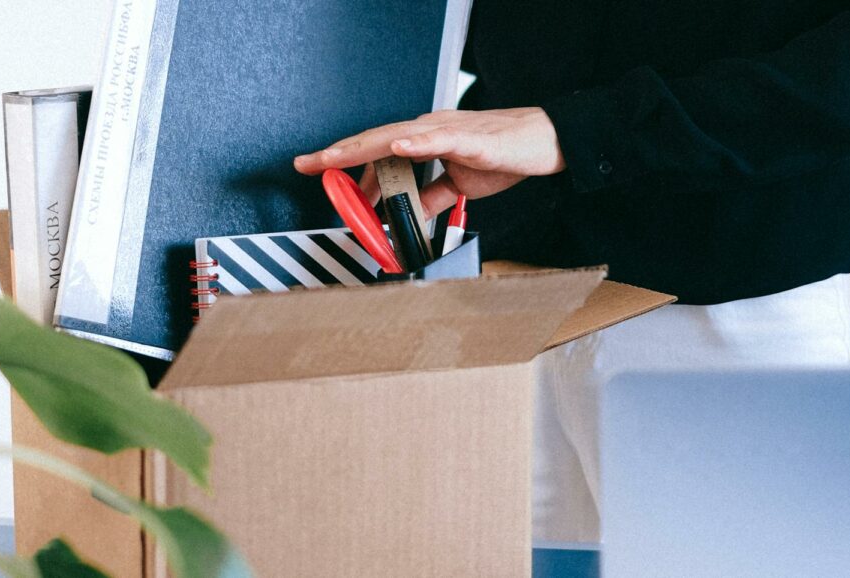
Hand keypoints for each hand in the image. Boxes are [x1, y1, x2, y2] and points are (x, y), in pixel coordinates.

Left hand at [293, 107, 566, 217]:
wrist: (544, 141)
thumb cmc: (504, 154)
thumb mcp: (459, 184)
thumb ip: (431, 197)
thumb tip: (406, 213)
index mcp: (424, 141)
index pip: (376, 150)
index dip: (344, 160)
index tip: (315, 170)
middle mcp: (428, 130)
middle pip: (373, 141)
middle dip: (337, 154)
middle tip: (305, 164)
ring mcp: (446, 131)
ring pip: (394, 136)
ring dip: (362, 148)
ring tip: (332, 158)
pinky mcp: (468, 137)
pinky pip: (436, 138)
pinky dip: (413, 142)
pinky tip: (394, 146)